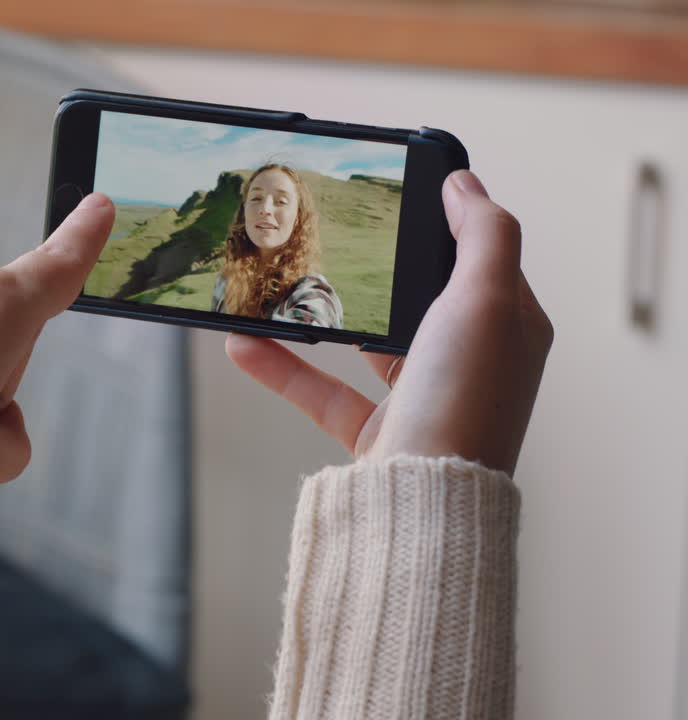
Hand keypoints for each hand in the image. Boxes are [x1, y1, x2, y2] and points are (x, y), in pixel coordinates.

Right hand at [225, 170, 551, 474]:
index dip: (443, 223)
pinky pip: (323, 388)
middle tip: (328, 234)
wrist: (424, 502)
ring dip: (319, 315)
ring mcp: (420, 398)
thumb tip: (465, 184)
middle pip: (417, 298)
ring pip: (364, 342)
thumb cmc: (465, 401)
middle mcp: (468, 362)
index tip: (397, 195)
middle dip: (372, 268)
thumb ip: (482, 233)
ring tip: (277, 284)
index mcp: (508, 329)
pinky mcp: (376, 432)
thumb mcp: (487, 300)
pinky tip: (243, 342)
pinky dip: (283, 366)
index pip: (479, 259)